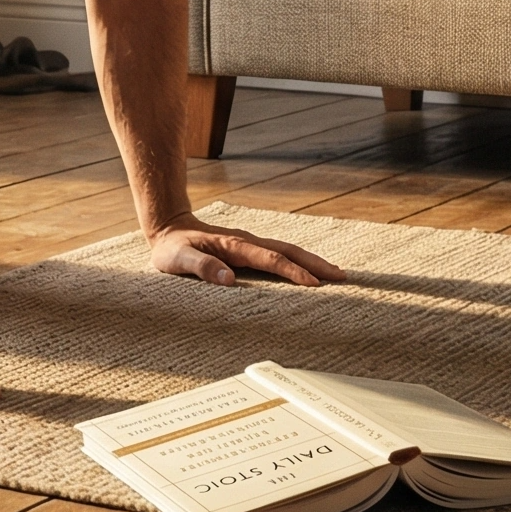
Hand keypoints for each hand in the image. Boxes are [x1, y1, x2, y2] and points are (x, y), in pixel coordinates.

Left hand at [148, 214, 345, 287]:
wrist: (169, 228)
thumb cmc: (172, 248)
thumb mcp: (177, 259)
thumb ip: (200, 267)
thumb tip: (228, 280)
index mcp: (233, 246)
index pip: (269, 260)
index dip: (292, 272)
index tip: (314, 283)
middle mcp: (246, 243)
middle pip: (287, 251)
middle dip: (314, 263)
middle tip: (341, 276)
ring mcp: (249, 245)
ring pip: (286, 251)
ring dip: (311, 261)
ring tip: (336, 274)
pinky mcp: (248, 250)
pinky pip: (278, 255)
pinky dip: (297, 262)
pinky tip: (308, 271)